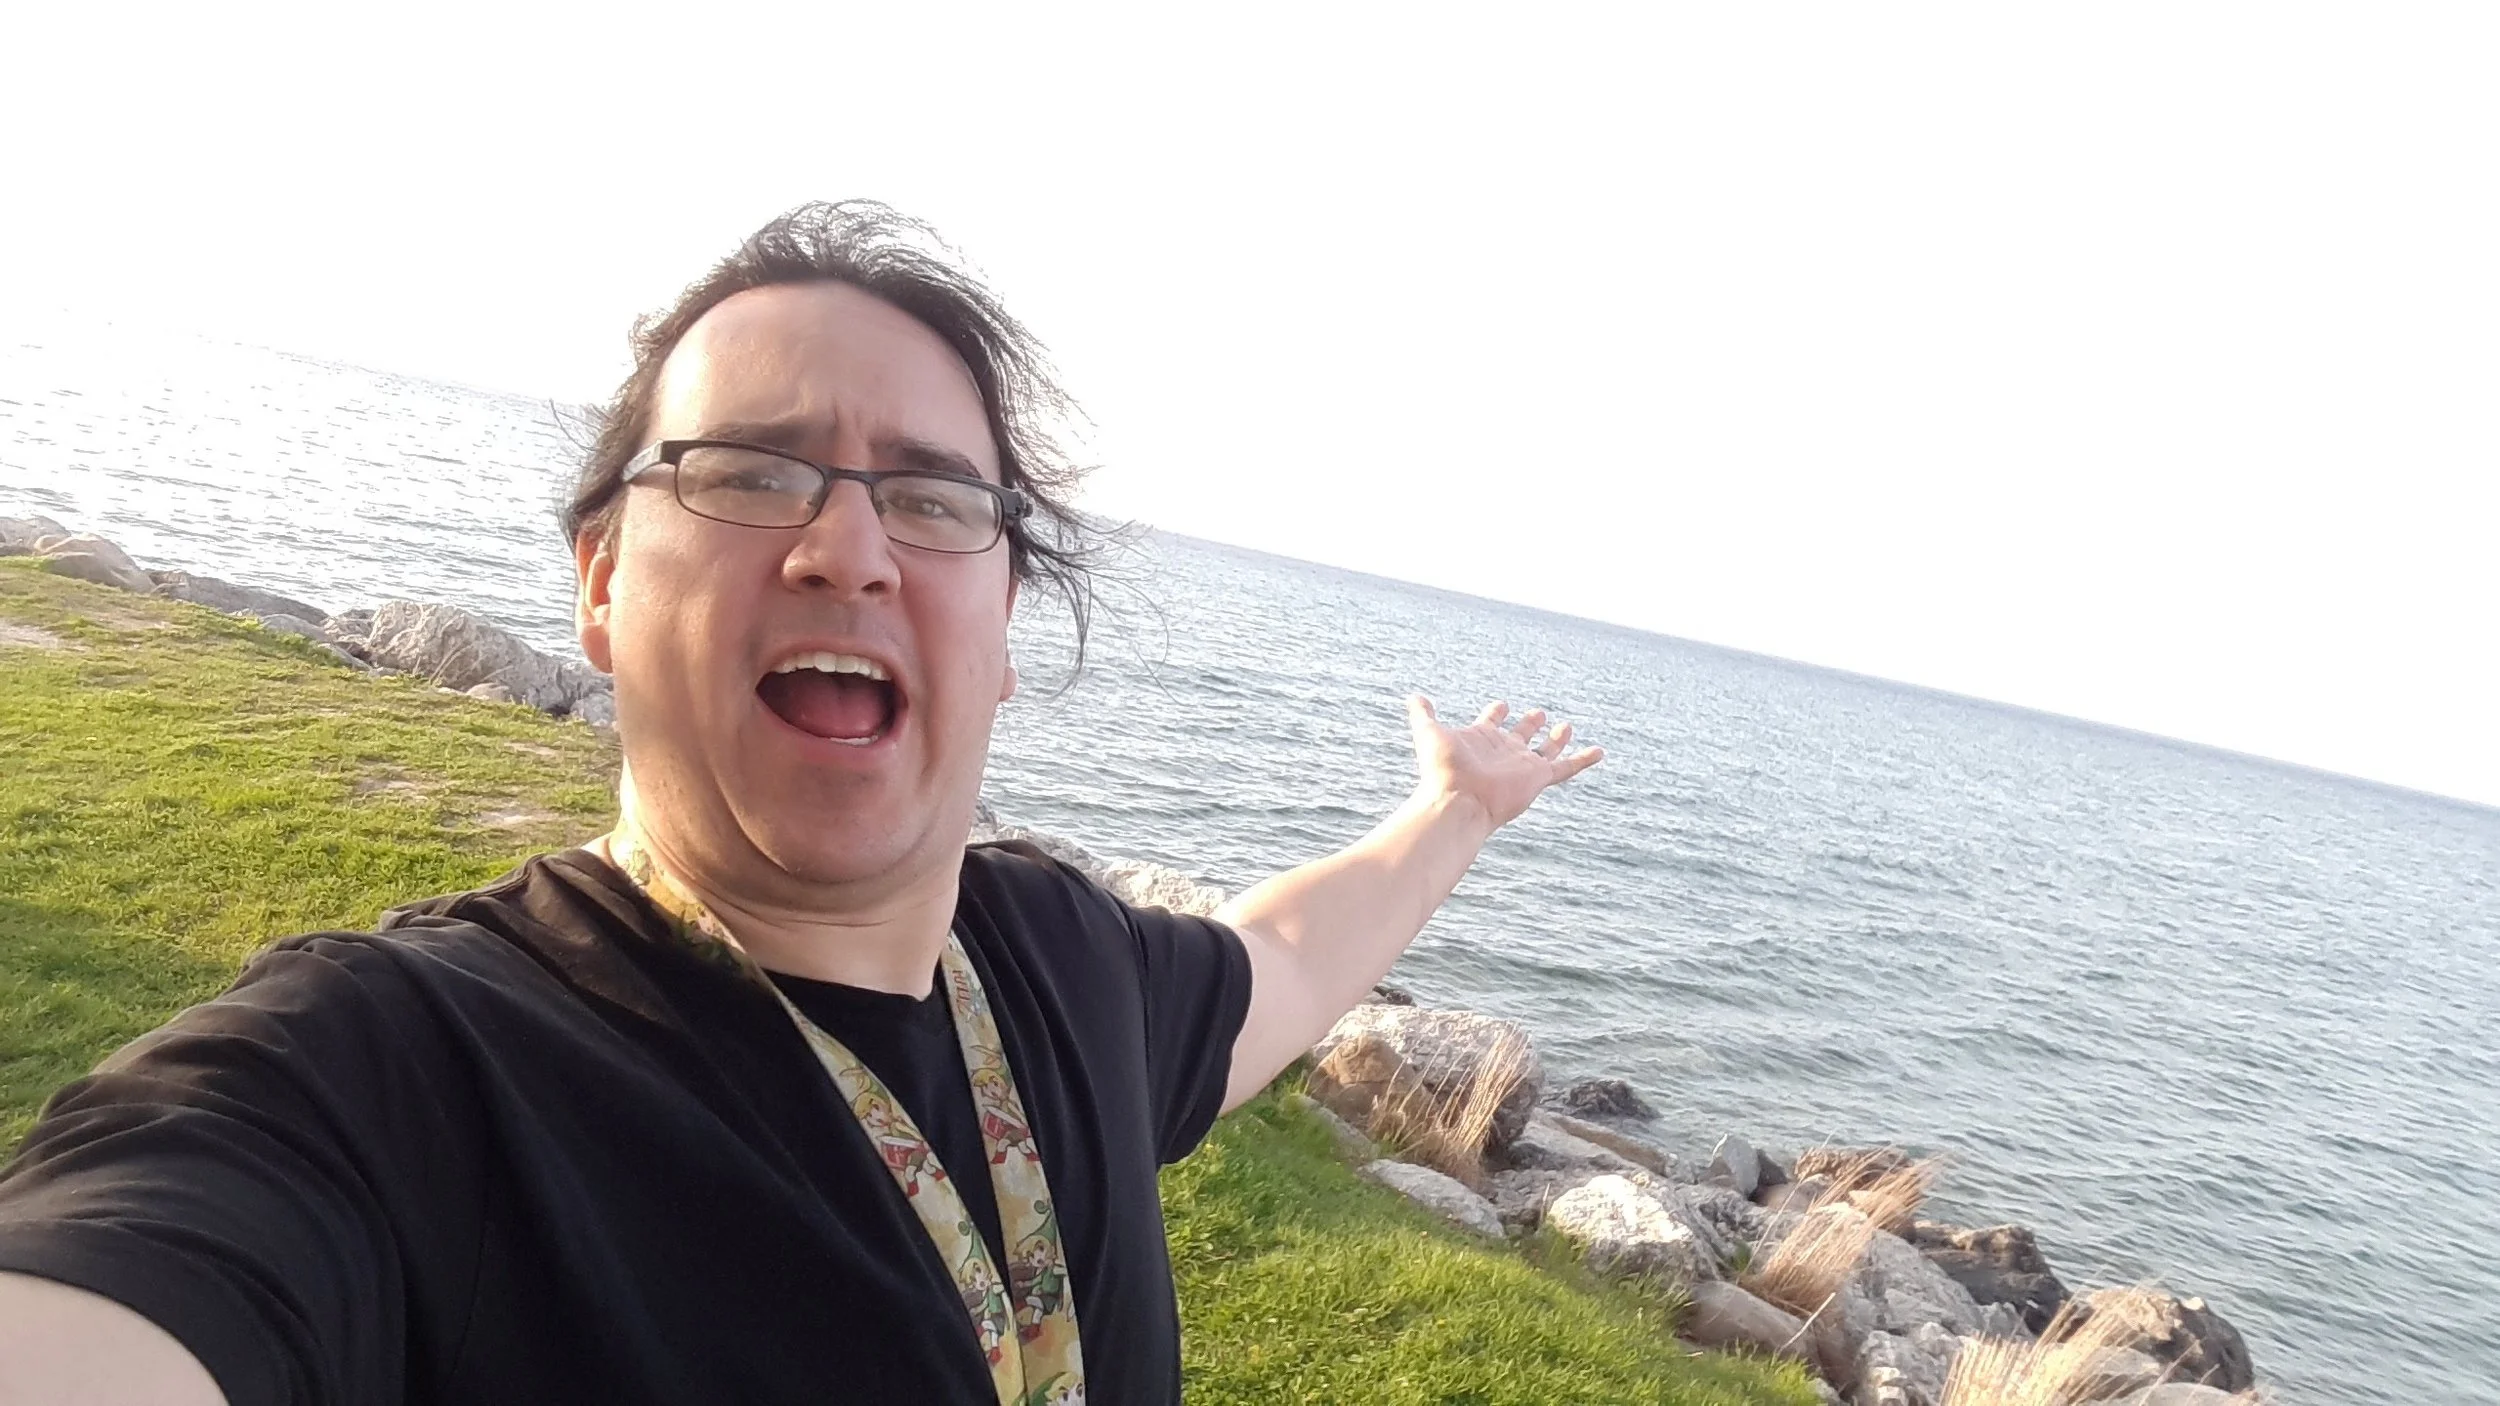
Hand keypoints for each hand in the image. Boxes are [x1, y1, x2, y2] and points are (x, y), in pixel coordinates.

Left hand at [1405, 695, 1604, 831]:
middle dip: (1528, 724)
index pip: (1491, 722)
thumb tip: (1413, 696)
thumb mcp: (1429, 732)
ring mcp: (1522, 766)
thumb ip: (1422, 714)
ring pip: (1545, 750)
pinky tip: (1599, 751)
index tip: (1501, 704)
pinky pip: (1567, 767)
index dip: (1496, 712)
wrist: (1458, 800)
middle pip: (1520, 735)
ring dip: (1555, 738)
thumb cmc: (1442, 769)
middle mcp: (1503, 753)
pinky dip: (1584, 760)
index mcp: (1481, 741)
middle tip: (1537, 713)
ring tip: (1565, 726)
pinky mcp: (1538, 777)